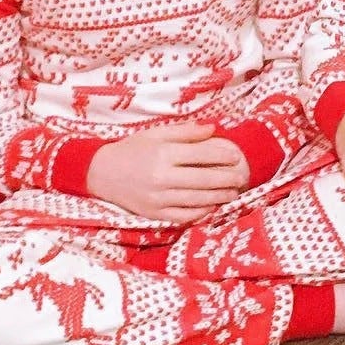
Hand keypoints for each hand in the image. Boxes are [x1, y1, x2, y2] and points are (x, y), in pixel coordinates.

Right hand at [85, 122, 248, 222]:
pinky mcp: (155, 214)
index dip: (222, 155)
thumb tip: (212, 129)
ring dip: (219, 197)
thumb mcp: (155, 134)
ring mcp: (159, 198)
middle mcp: (162, 177)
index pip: (201, 154)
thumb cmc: (131, 150)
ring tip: (234, 193)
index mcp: (163, 153)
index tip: (236, 156)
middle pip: (204, 179)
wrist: (101, 173)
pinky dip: (201, 212)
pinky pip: (184, 216)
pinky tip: (212, 207)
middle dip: (227, 179)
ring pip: (197, 199)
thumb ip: (185, 132)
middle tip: (242, 177)